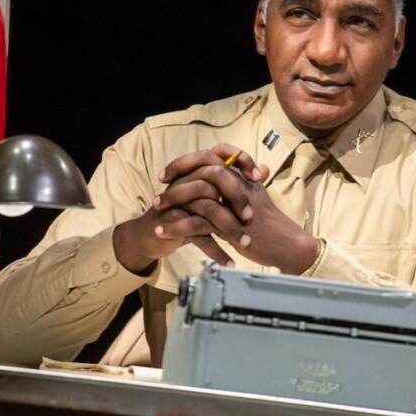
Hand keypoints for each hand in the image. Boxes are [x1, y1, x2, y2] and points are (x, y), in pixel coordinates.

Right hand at [111, 144, 268, 273]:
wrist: (150, 234)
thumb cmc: (184, 212)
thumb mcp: (211, 197)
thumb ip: (238, 183)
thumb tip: (265, 170)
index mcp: (196, 170)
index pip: (220, 153)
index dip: (241, 160)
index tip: (259, 177)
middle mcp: (186, 181)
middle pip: (216, 181)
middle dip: (237, 199)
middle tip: (251, 217)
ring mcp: (178, 202)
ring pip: (209, 210)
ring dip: (229, 230)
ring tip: (245, 244)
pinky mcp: (173, 223)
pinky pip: (198, 236)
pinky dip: (215, 251)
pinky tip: (229, 262)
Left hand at [158, 144, 321, 274]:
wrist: (285, 244)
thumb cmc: (270, 222)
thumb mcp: (258, 196)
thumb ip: (247, 181)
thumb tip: (250, 168)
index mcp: (242, 175)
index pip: (212, 154)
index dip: (188, 160)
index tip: (170, 172)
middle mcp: (239, 183)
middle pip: (202, 167)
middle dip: (176, 175)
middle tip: (160, 187)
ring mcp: (234, 203)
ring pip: (197, 193)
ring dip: (172, 200)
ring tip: (156, 209)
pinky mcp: (230, 225)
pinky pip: (197, 222)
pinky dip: (176, 226)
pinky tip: (162, 231)